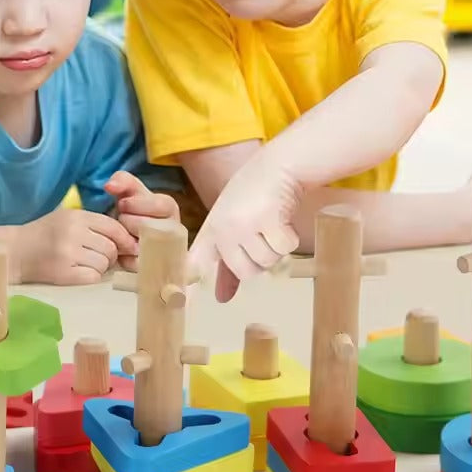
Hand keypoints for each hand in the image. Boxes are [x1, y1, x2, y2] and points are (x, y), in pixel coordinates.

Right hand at [25, 209, 137, 285]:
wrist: (13, 252)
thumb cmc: (43, 235)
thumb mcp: (67, 220)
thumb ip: (93, 225)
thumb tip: (128, 240)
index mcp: (76, 216)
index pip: (113, 227)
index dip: (125, 239)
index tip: (128, 248)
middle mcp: (73, 232)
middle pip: (110, 247)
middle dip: (111, 256)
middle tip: (100, 258)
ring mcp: (67, 253)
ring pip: (103, 263)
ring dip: (100, 267)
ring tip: (85, 264)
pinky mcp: (63, 273)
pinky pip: (93, 277)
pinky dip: (91, 277)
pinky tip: (79, 272)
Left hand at [105, 171, 180, 270]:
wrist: (121, 233)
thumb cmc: (129, 209)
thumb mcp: (127, 190)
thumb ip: (121, 180)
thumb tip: (110, 185)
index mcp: (169, 208)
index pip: (163, 205)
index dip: (139, 204)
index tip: (122, 204)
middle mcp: (172, 229)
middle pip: (154, 225)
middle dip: (130, 221)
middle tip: (120, 220)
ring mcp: (165, 250)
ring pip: (148, 246)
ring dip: (127, 239)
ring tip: (119, 235)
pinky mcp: (153, 268)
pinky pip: (140, 264)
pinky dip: (125, 258)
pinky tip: (119, 250)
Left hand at [187, 159, 301, 302]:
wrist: (277, 165)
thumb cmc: (254, 196)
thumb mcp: (233, 225)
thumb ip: (228, 264)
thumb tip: (222, 298)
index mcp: (211, 231)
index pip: (196, 264)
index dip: (190, 287)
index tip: (181, 305)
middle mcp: (223, 230)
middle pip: (246, 272)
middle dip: (260, 260)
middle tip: (263, 236)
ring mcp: (243, 225)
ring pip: (266, 261)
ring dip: (277, 248)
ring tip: (272, 223)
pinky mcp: (267, 219)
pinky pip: (284, 248)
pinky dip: (289, 238)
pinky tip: (283, 218)